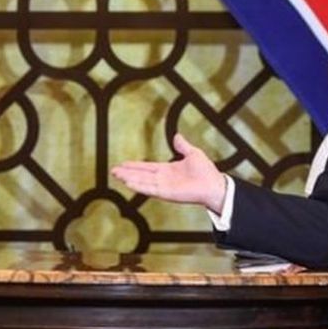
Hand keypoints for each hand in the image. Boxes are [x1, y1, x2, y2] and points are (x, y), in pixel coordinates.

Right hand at [111, 134, 227, 212]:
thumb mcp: (193, 153)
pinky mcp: (166, 193)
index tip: (124, 163)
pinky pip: (149, 189)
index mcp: (168, 170)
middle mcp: (163, 179)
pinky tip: (128, 183)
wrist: (214, 184)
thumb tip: (177, 136)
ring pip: (142, 182)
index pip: (147, 167)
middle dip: (127, 172)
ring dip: (129, 178)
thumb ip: (183, 146)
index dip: (135, 165)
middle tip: (113, 170)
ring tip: (117, 175)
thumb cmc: (206, 171)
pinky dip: (139, 186)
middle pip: (141, 175)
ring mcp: (163, 186)